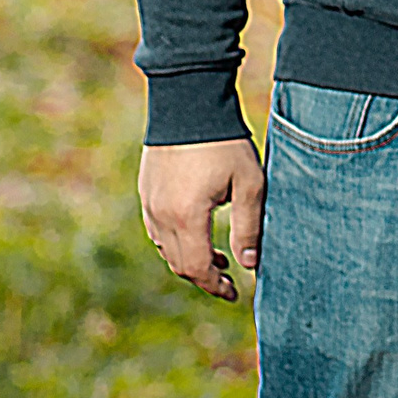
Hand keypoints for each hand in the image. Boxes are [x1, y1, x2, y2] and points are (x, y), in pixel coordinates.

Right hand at [140, 137, 264, 299]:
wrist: (189, 103)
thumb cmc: (225, 143)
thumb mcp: (249, 185)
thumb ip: (249, 228)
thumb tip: (250, 264)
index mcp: (187, 217)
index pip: (196, 269)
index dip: (215, 287)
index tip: (234, 293)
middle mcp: (161, 215)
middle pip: (178, 264)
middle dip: (204, 278)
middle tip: (229, 280)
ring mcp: (150, 203)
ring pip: (166, 248)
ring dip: (189, 259)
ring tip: (218, 257)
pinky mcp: (147, 191)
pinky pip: (157, 229)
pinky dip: (176, 241)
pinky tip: (196, 232)